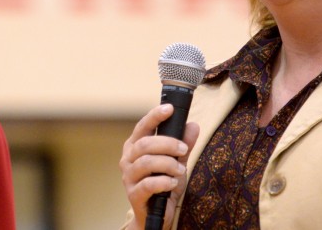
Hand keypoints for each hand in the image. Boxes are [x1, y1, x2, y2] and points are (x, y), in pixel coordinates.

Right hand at [119, 104, 199, 229]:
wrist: (157, 214)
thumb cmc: (164, 183)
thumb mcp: (177, 161)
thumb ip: (184, 143)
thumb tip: (193, 125)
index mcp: (135, 146)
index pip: (143, 126)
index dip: (155, 116)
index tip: (169, 108)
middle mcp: (128, 158)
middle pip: (145, 144)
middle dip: (168, 144)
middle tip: (183, 149)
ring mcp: (128, 177)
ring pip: (146, 163)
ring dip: (168, 164)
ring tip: (181, 170)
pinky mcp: (134, 194)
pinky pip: (148, 184)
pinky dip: (164, 181)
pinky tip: (173, 183)